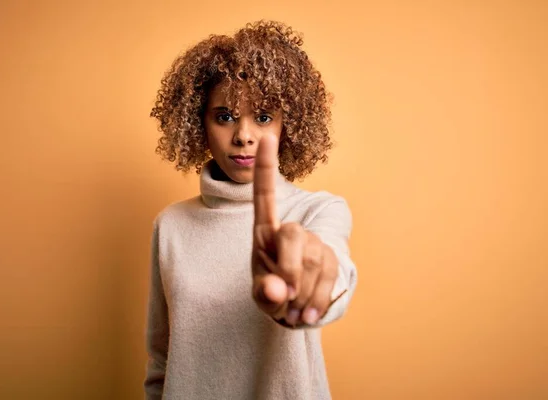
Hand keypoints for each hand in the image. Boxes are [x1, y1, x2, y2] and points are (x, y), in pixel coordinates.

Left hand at [251, 134, 339, 325]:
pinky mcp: (331, 257)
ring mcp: (313, 242)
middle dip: (287, 271)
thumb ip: (263, 292)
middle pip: (293, 235)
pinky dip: (317, 300)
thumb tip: (277, 291)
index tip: (266, 136)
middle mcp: (290, 230)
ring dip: (301, 295)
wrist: (294, 307)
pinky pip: (328, 275)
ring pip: (312, 260)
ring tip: (291, 312)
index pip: (264, 195)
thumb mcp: (259, 295)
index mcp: (264, 231)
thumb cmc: (270, 292)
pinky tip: (308, 314)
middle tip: (283, 303)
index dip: (266, 167)